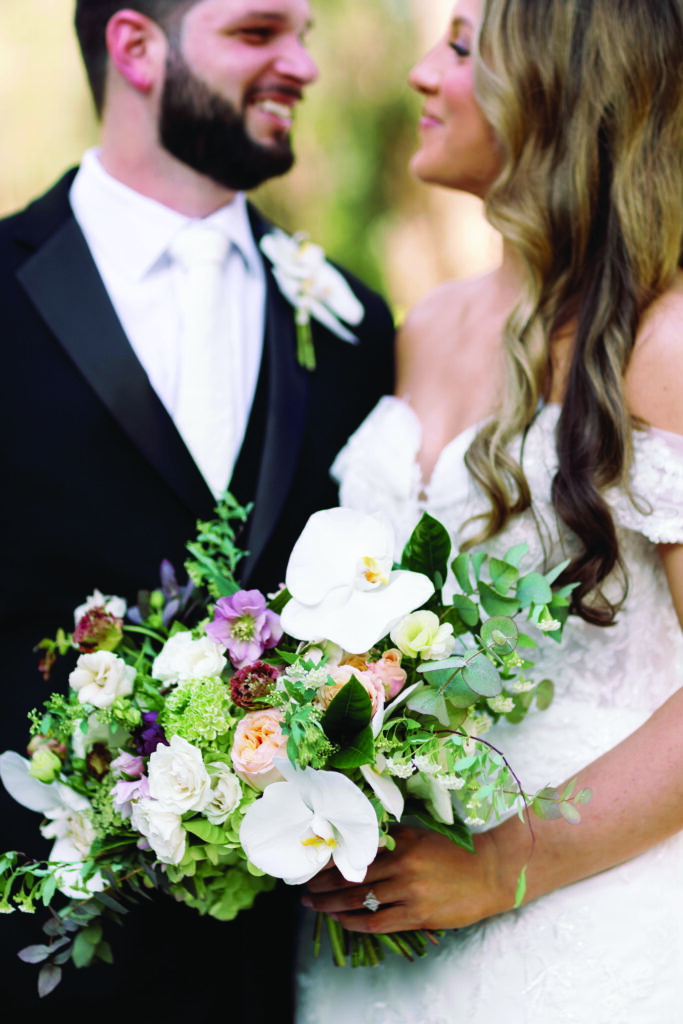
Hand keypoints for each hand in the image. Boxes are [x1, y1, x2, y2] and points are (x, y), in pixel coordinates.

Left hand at [301, 825, 508, 933]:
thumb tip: (355, 846)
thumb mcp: (419, 837)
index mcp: (400, 840)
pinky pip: (376, 921)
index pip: (353, 849)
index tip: (311, 861)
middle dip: (321, 883)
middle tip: (305, 887)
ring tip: (314, 904)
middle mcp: (401, 862)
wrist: (490, 872)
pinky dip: (353, 922)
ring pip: (358, 899)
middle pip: (350, 875)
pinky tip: (341, 920)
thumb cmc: (453, 853)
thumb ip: (390, 840)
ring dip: (330, 904)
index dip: (328, 858)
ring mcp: (409, 890)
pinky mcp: (417, 914)